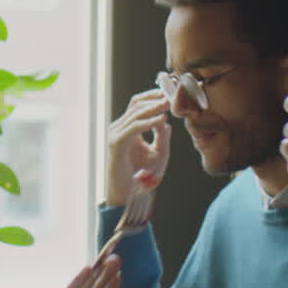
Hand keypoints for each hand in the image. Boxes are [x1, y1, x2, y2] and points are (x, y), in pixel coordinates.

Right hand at [105, 89, 171, 205]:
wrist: (127, 195)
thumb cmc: (141, 177)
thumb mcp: (158, 154)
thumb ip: (162, 137)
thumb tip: (166, 122)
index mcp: (127, 128)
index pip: (137, 104)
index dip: (153, 96)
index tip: (170, 93)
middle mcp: (119, 128)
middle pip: (136, 105)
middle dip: (155, 99)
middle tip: (172, 95)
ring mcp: (115, 135)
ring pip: (135, 114)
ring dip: (153, 108)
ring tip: (169, 104)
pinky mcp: (116, 143)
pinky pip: (133, 128)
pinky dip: (147, 123)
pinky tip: (160, 120)